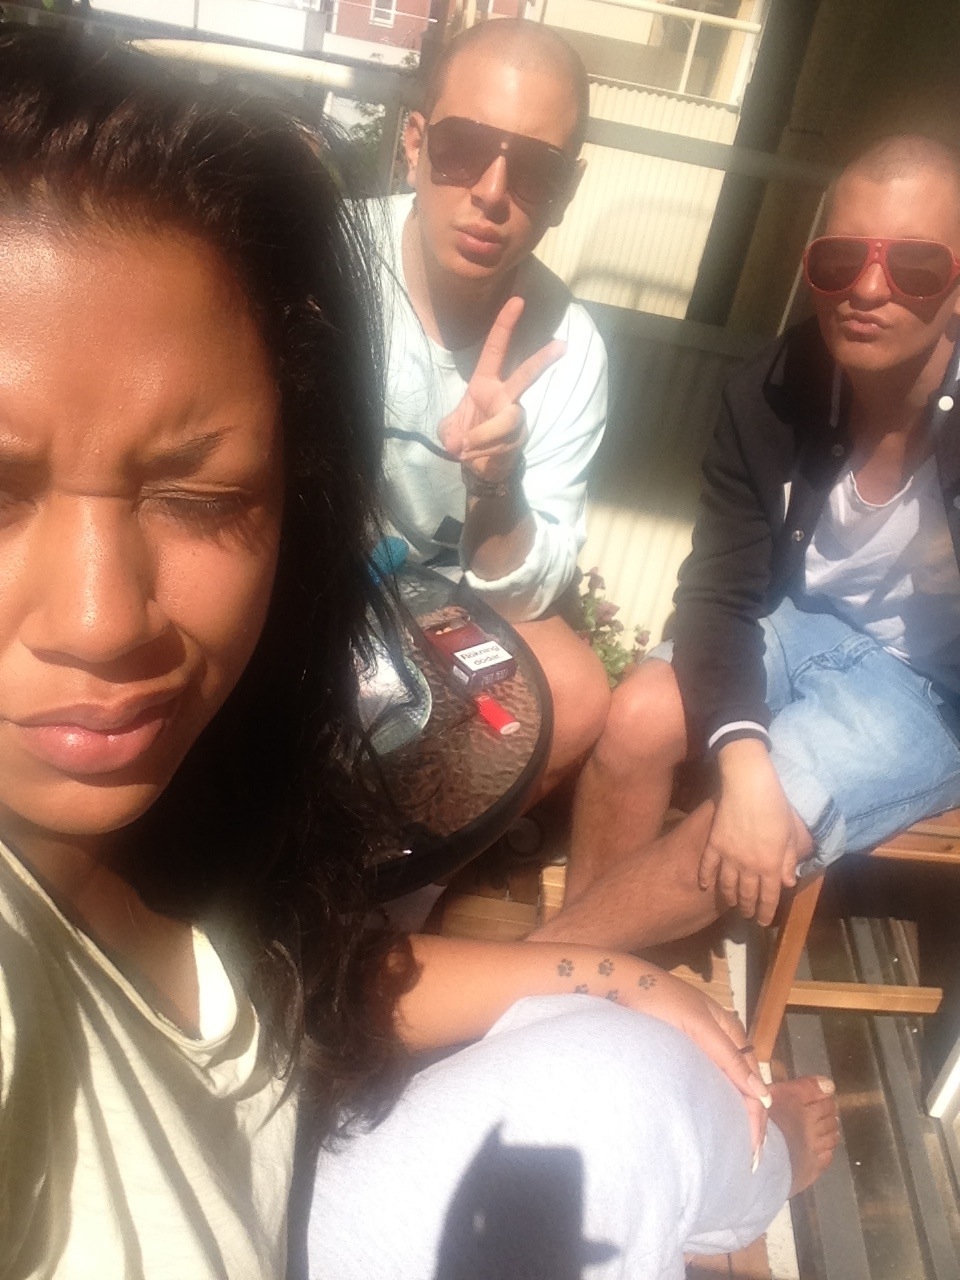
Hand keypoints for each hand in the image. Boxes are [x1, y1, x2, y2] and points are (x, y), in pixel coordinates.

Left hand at [439, 296, 563, 486]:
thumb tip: (459, 442)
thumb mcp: (448, 431)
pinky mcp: (521, 436)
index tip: (517, 301)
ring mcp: (515, 415)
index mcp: (485, 382)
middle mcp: (504, 395)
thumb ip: (451, 432)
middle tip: (561, 345)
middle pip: (525, 375)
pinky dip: (486, 451)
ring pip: (509, 418)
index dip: (505, 325)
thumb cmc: (464, 438)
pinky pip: (505, 441)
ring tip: (465, 448)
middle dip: (542, 360)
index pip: (496, 349)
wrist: (478, 467)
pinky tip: (476, 456)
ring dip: (483, 435)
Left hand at [626, 965, 769, 1161]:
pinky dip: (716, 1100)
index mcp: (731, 1030)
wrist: (623, 985)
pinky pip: (708, 1079)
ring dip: (735, 1111)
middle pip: (745, 1084)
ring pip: (728, 1084)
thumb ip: (728, 1057)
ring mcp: (701, 1045)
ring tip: (737, 1144)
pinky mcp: (682, 1050)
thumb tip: (762, 1095)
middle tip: (750, 1157)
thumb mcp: (698, 1026)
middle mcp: (721, 1039)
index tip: (753, 1148)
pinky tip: (713, 1117)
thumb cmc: (661, 1000)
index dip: (758, 1113)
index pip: (754, 1080)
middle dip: (751, 1118)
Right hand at [700, 741, 808, 926]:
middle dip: (749, 908)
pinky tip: (705, 886)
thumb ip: (789, 860)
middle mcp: (749, 867)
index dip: (766, 912)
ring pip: (727, 885)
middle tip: (748, 915)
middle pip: (747, 895)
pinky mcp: (713, 844)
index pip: (769, 897)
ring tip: (732, 904)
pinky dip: (706, 878)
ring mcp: (728, 857)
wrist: (749, 786)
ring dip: (730, 898)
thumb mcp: (791, 834)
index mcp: (770, 865)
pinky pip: (707, 867)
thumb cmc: (777, 806)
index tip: (764, 923)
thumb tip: (788, 882)